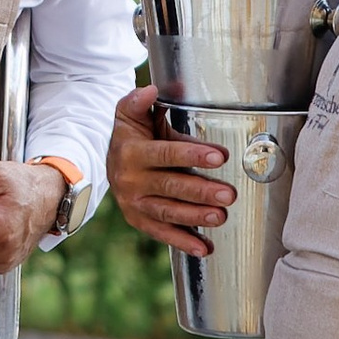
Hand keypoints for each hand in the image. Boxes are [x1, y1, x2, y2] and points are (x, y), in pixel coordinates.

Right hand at [106, 83, 234, 258]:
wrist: (110, 161)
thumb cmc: (131, 135)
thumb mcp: (130, 113)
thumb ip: (140, 101)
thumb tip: (151, 90)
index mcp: (132, 152)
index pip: (166, 154)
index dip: (193, 155)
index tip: (220, 157)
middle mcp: (130, 180)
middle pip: (170, 186)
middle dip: (201, 191)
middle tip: (229, 194)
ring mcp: (134, 203)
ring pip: (167, 212)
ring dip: (195, 217)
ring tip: (221, 217)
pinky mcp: (138, 220)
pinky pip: (161, 233)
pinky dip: (182, 242)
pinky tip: (204, 248)